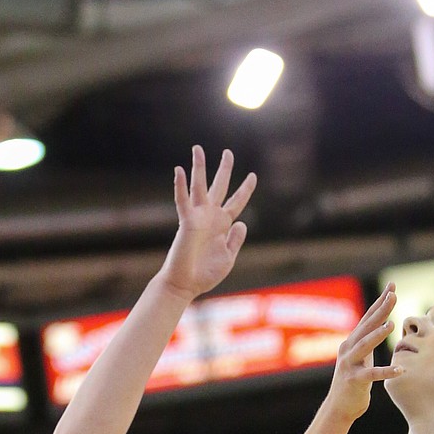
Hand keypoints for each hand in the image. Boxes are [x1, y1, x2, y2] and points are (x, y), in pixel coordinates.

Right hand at [160, 147, 256, 301]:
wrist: (186, 285)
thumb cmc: (205, 274)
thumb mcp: (228, 257)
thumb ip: (235, 240)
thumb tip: (242, 222)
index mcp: (222, 225)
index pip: (236, 202)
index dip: (245, 189)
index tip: (253, 175)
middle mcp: (210, 217)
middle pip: (219, 187)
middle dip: (224, 169)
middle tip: (228, 152)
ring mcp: (197, 218)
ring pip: (199, 187)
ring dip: (198, 168)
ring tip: (198, 149)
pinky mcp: (186, 223)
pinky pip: (183, 201)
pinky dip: (181, 186)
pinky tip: (180, 171)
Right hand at [324, 284, 400, 423]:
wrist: (339, 408)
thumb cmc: (354, 382)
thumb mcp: (361, 357)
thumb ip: (368, 341)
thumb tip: (382, 324)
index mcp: (352, 342)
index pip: (368, 318)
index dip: (380, 302)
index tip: (392, 286)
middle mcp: (348, 349)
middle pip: (366, 326)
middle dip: (380, 310)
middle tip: (393, 295)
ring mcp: (349, 365)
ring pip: (364, 346)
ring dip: (377, 335)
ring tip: (391, 325)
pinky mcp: (354, 381)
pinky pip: (372, 375)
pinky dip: (386, 372)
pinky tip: (400, 370)